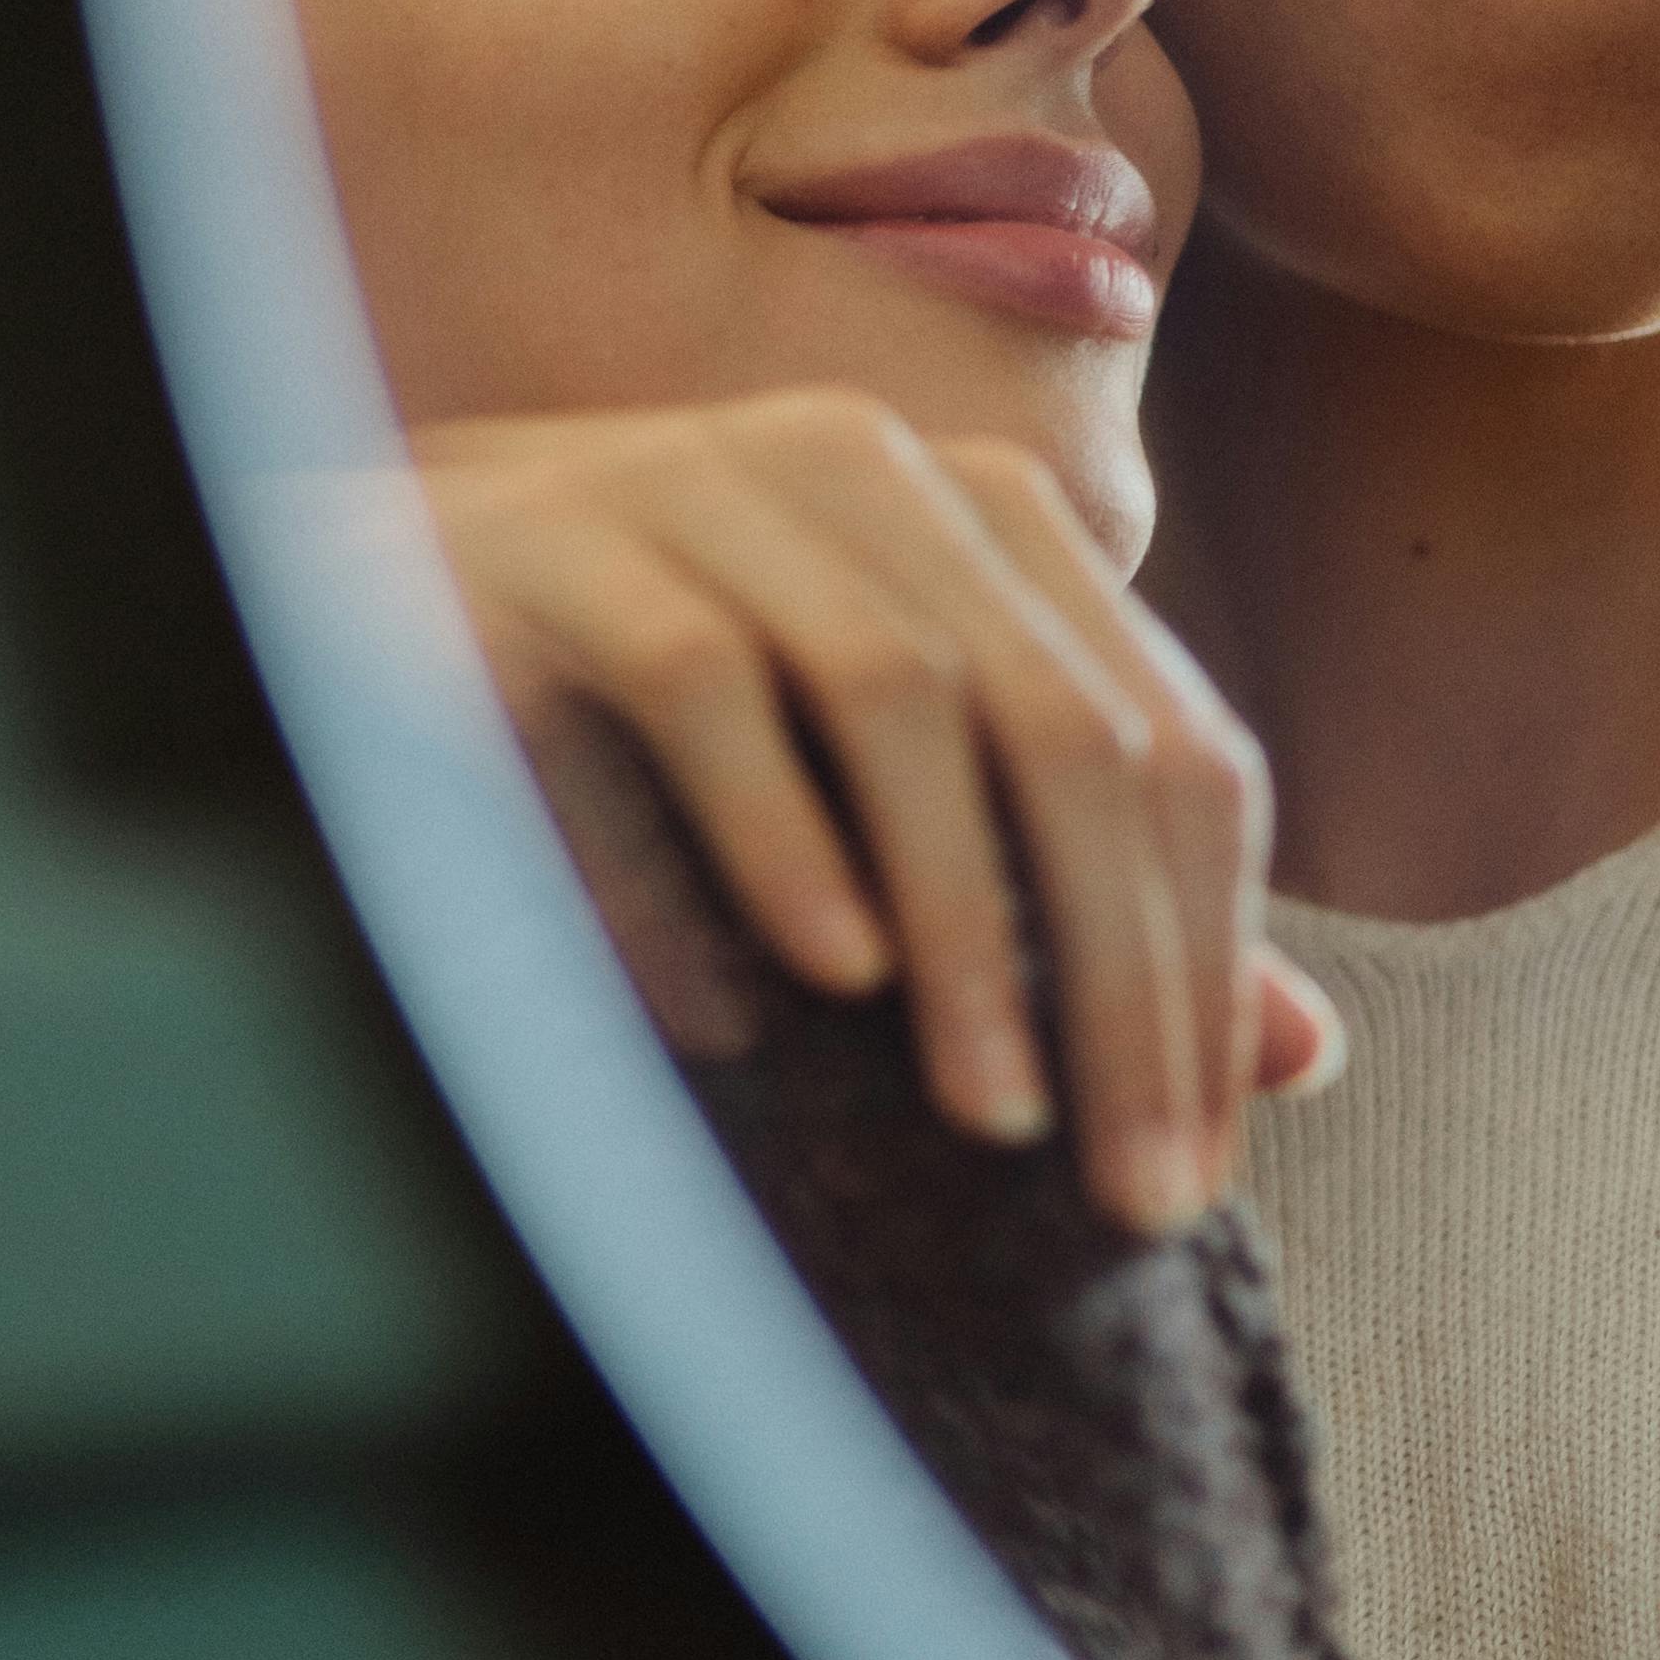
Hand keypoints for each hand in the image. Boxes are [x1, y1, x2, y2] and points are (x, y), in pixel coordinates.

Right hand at [406, 391, 1337, 1235]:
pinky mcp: (550, 538)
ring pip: (899, 694)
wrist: (349, 611)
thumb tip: (1310, 1052)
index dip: (1209, 962)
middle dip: (1123, 979)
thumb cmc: (652, 743)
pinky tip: (787, 1000)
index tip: (1196, 1171)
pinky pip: (692, 687)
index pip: (1172, 744)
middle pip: (1069, 727)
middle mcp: (860, 468)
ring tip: (981, 1119)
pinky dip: (761, 847)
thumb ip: (1077, 908)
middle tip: (1125, 1191)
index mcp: (979, 517)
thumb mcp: (888, 816)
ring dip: (962, 933)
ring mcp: (697, 480)